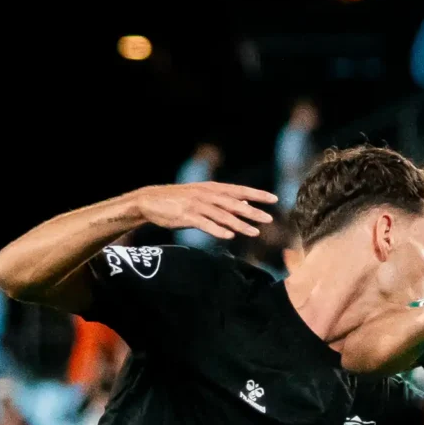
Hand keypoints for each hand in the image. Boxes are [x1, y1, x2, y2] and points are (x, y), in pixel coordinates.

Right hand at [130, 182, 275, 239]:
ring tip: (254, 233)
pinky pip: (205, 224)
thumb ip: (223, 200)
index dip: (256, 194)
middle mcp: (206, 194)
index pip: (239, 190)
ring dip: (239, 224)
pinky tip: (229, 236)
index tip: (274, 199)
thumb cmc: (179, 200)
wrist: (150, 201)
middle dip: (252, 211)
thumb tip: (245, 202)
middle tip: (269, 219)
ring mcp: (196, 205)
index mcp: (212, 188)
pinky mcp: (186, 216)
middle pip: (233, 203)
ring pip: (222, 215)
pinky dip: (217, 230)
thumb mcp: (203, 196)